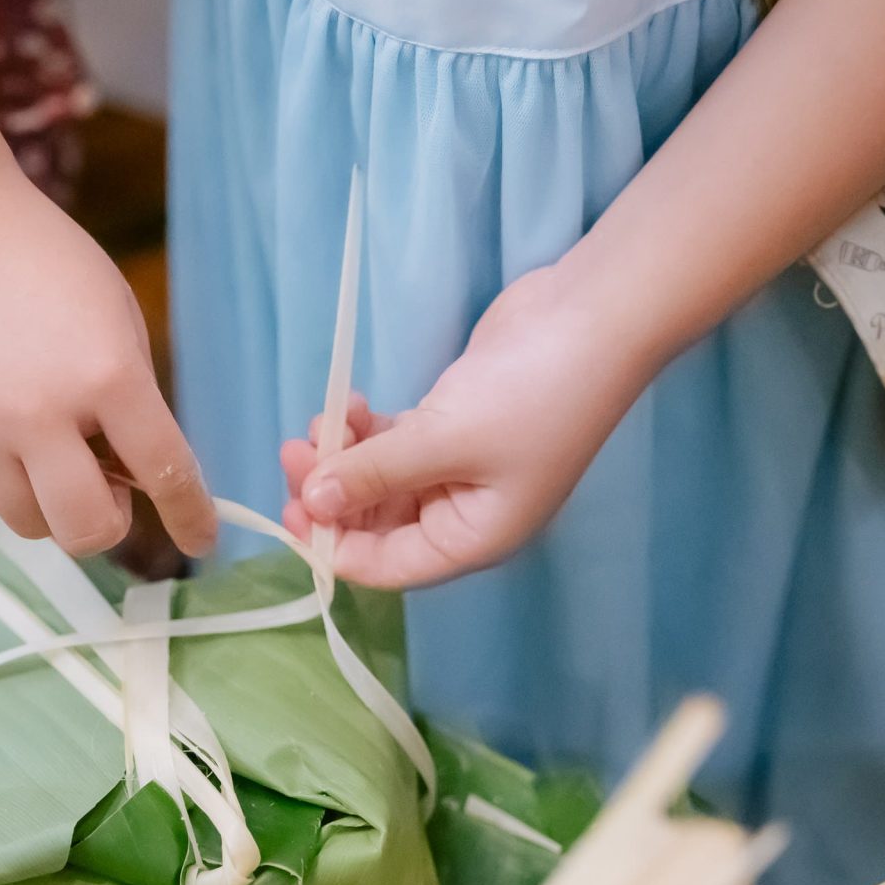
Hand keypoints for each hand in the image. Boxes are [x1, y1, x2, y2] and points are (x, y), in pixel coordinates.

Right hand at [0, 168, 215, 557]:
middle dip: (108, 521)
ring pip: (29, 525)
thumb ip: (133, 399)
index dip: (191, 517)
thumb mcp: (117, 317)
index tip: (200, 540)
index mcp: (107, 375)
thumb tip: (139, 478)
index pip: (166, 473)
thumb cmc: (45, 263)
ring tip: (41, 446)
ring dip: (48, 502)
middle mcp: (41, 412)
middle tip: (105, 487)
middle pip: (87, 530)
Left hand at [284, 265, 633, 588]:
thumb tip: (312, 505)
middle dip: (332, 495)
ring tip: (319, 420)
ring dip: (345, 458)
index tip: (290, 510)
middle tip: (291, 453)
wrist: (594, 317)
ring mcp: (461, 467)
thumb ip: (373, 475)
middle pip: (379, 525)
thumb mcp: (443, 440)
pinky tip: (350, 405)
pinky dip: (368, 432)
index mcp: (474, 539)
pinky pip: (396, 444)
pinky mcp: (454, 424)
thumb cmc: (529, 393)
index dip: (334, 546)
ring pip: (382, 480)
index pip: (387, 567)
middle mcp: (465, 513)